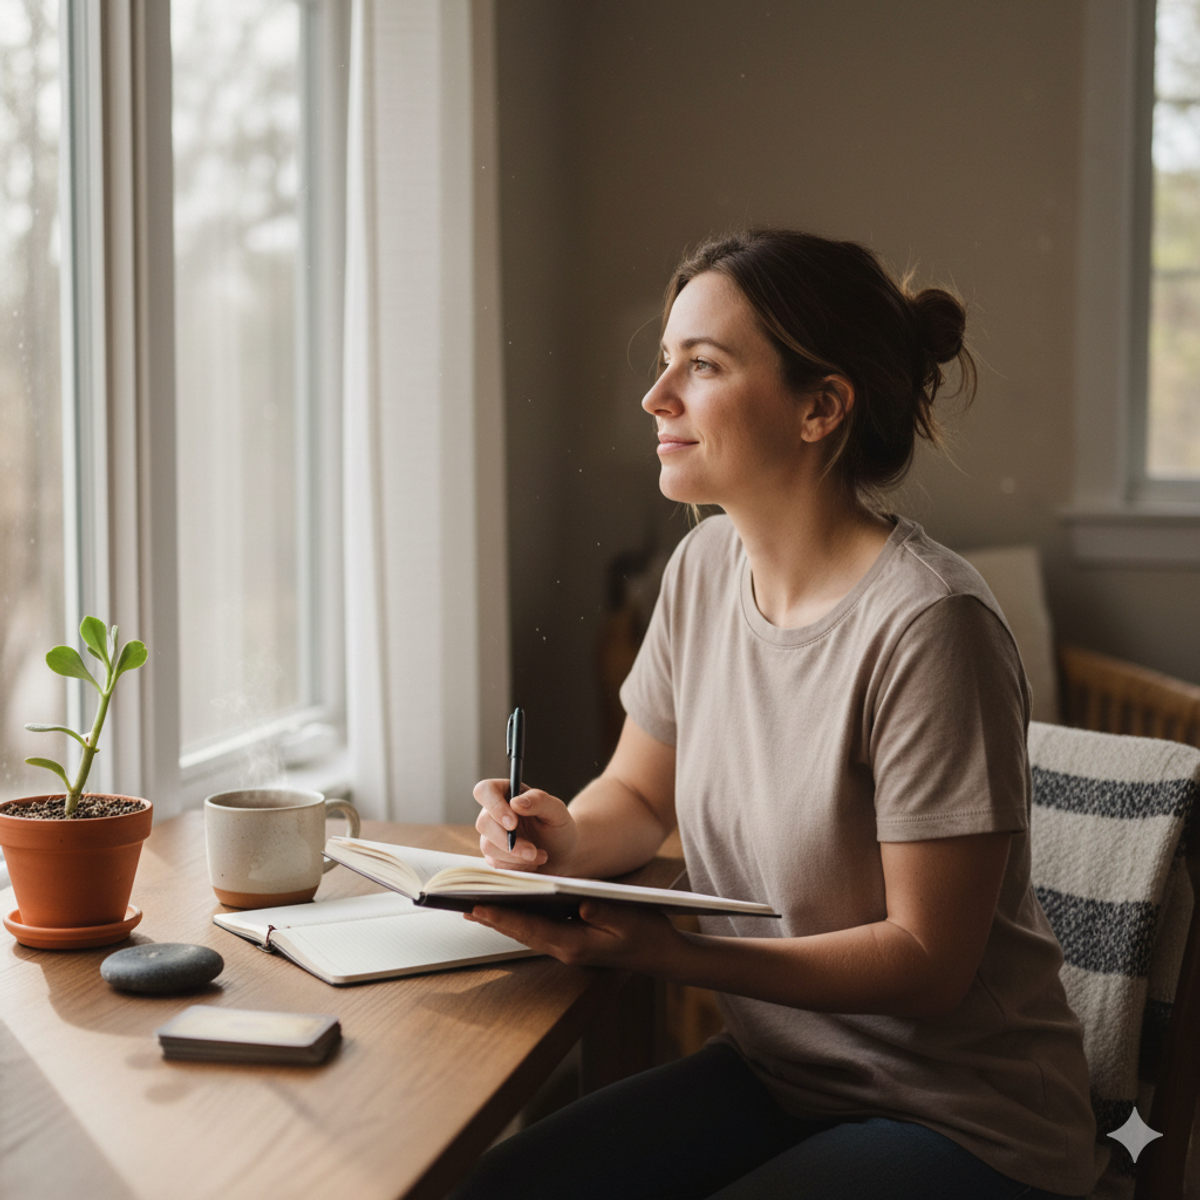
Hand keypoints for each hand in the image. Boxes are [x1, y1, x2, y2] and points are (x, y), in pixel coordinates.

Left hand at [465, 900, 682, 971]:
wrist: (662, 955)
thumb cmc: (647, 934)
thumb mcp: (629, 919)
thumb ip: (603, 913)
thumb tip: (580, 905)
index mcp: (575, 944)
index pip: (530, 928)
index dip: (502, 917)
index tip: (477, 906)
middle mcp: (566, 948)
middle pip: (521, 931)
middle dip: (492, 917)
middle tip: (461, 902)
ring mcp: (567, 946)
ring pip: (526, 931)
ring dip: (502, 918)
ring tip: (474, 904)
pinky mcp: (571, 940)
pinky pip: (537, 928)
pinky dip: (519, 917)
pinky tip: (508, 906)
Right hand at [472, 778, 578, 872]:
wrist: (562, 856)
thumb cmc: (559, 828)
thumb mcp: (557, 811)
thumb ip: (539, 801)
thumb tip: (516, 802)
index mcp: (508, 792)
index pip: (485, 790)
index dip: (494, 806)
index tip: (513, 823)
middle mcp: (495, 812)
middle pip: (483, 822)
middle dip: (508, 841)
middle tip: (532, 851)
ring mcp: (491, 834)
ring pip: (488, 845)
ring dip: (516, 856)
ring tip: (540, 856)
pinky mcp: (493, 855)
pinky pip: (496, 863)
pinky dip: (517, 866)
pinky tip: (533, 862)